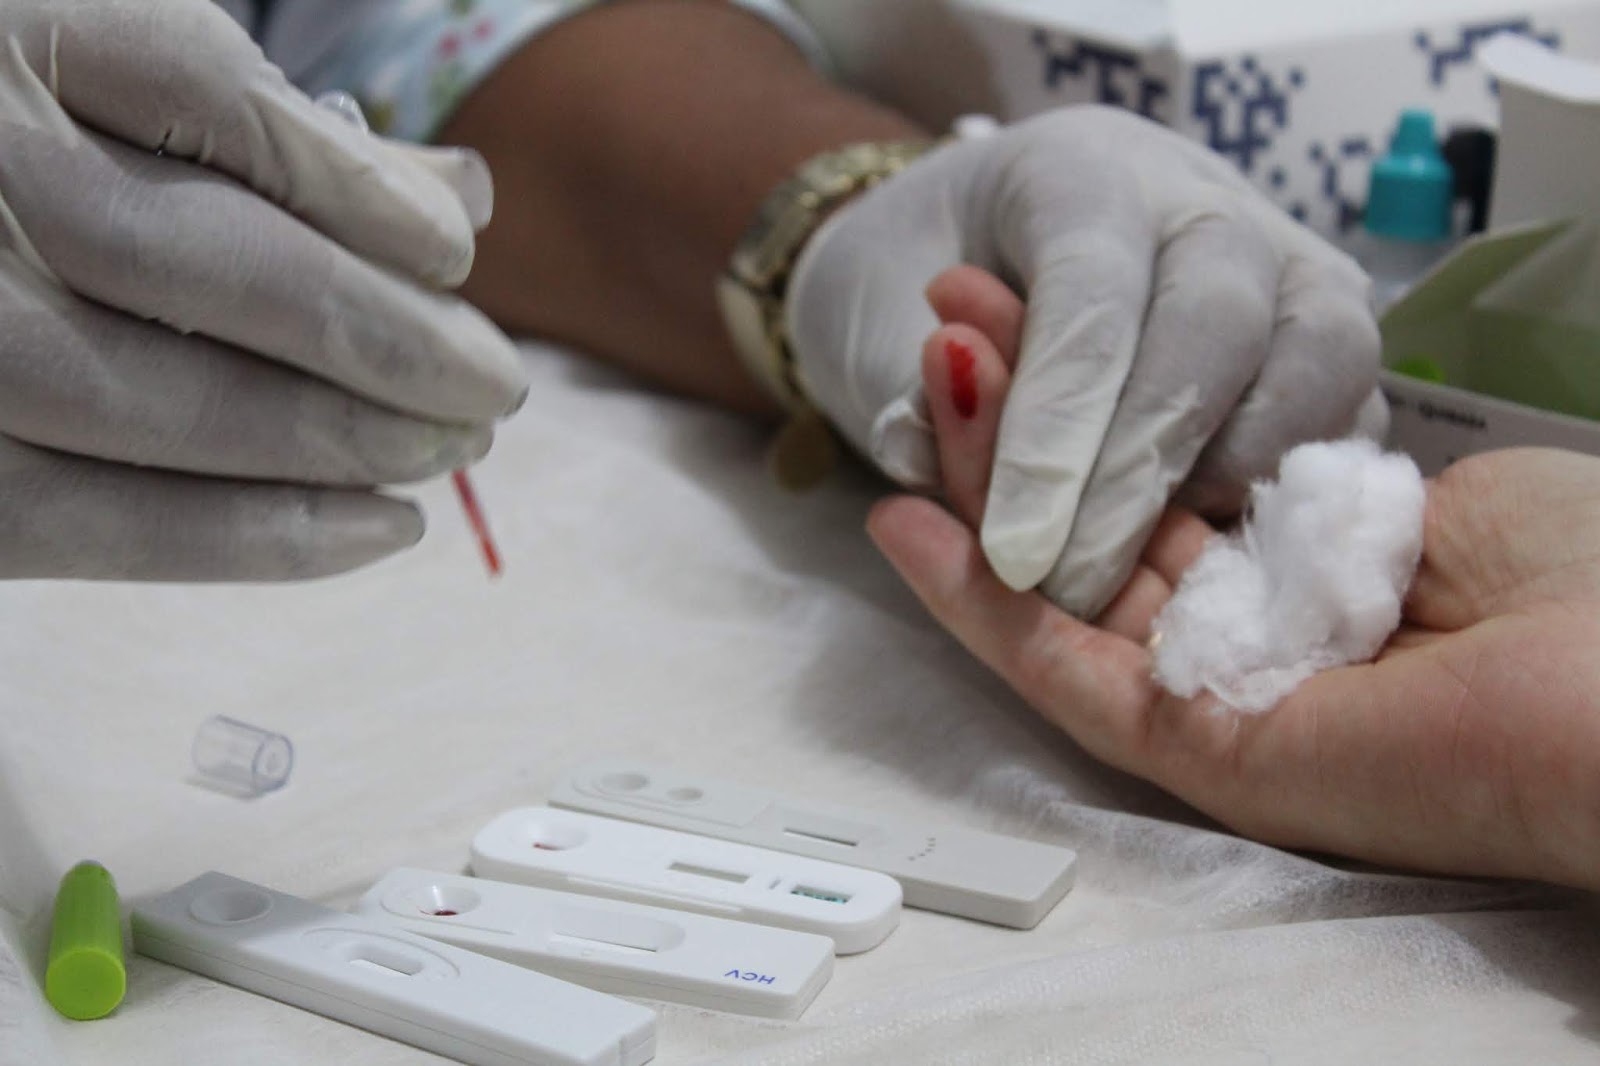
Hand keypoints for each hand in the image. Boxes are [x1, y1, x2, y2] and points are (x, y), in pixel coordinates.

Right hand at [0, 0, 527, 580]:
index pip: (190, 85)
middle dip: (376, 333)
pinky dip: (258, 536)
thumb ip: (288, 138)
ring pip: (144, 397)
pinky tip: (383, 528)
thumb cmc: (67, 176)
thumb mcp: (142, 103)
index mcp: (12, 37)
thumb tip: (464, 197)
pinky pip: (95, 521)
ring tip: (449, 448)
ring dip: (333, 439)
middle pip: (189, 257)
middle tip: (492, 385)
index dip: (347, 182)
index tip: (455, 253)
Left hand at [789, 106, 1384, 617]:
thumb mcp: (867, 327)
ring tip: (1134, 562)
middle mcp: (1201, 200)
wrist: (963, 241)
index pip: (1089, 291)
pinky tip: (1200, 544)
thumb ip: (907, 392)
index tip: (1011, 549)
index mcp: (1080, 171)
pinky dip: (1284, 486)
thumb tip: (931, 451)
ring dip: (1227, 481)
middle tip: (1067, 588)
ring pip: (1315, 360)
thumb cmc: (909, 285)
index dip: (1056, 424)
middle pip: (1213, 324)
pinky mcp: (1330, 331)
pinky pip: (1348, 409)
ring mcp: (1285, 260)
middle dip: (1139, 473)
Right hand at [868, 266, 1599, 888]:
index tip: (1037, 311)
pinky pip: (1059, 671)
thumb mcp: (1448, 493)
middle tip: (953, 322)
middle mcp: (1260, 643)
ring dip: (984, 483)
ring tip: (922, 377)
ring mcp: (1218, 700)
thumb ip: (1326, 485)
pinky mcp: (1193, 749)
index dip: (1097, 400)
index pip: (1177, 487)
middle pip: (1103, 527)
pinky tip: (903, 524)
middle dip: (1021, 419)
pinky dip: (975, 599)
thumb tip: (1249, 465)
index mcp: (1323, 586)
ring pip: (1062, 588)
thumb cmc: (1588, 588)